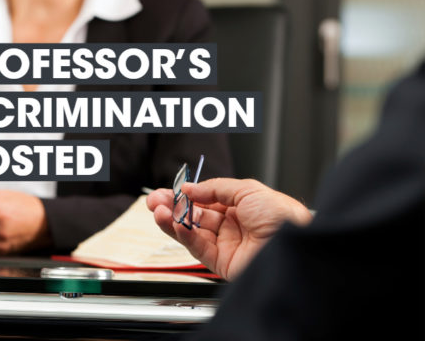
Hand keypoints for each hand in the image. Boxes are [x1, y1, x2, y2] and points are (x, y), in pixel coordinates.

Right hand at [146, 178, 311, 279]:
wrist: (294, 246)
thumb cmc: (284, 218)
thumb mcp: (248, 189)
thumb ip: (215, 187)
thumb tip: (190, 188)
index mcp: (240, 207)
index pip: (205, 201)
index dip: (186, 195)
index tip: (170, 190)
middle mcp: (231, 226)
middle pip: (194, 216)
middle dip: (172, 207)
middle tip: (155, 202)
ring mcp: (226, 245)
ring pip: (191, 232)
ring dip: (173, 221)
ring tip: (159, 212)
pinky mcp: (221, 263)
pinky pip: (197, 248)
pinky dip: (185, 236)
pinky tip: (177, 225)